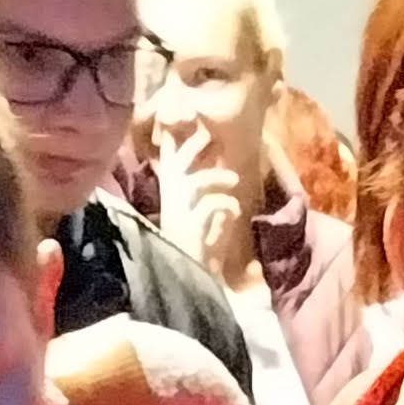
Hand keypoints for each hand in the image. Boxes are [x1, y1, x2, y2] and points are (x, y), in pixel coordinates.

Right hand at [156, 139, 249, 275]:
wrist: (190, 282)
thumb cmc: (197, 251)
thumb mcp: (202, 218)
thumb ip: (209, 197)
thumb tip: (225, 172)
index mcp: (171, 197)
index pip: (168, 161)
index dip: (177, 140)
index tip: (193, 123)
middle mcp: (170, 202)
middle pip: (177, 163)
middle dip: (194, 145)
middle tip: (212, 135)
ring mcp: (178, 215)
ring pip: (194, 182)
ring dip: (215, 177)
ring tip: (234, 180)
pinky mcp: (190, 229)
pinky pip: (209, 206)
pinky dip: (226, 205)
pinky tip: (235, 211)